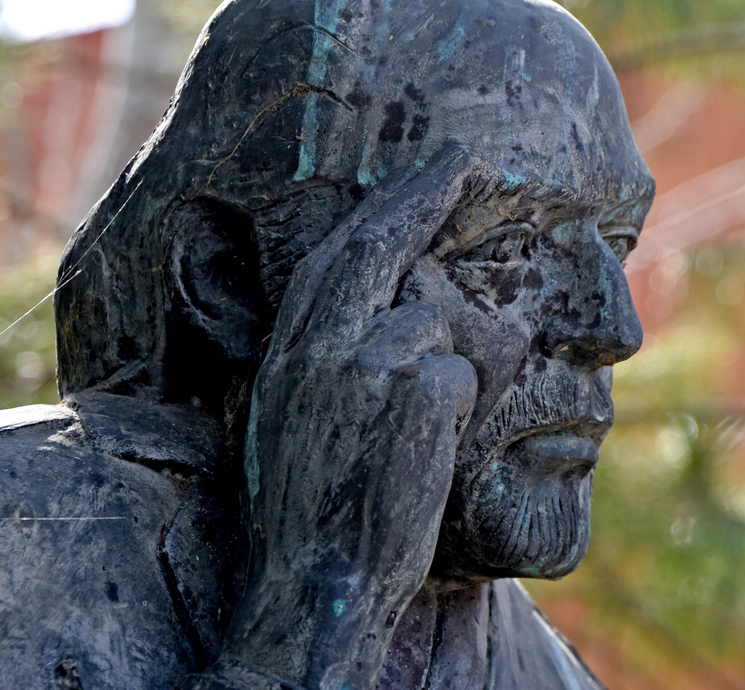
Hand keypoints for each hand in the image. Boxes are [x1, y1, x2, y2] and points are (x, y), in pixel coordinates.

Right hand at [211, 145, 475, 688]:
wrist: (319, 585)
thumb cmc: (312, 511)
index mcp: (286, 354)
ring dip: (437, 370)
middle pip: (377, 245)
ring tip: (406, 439)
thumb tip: (380, 310)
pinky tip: (425, 455)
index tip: (421, 173)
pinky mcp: (420, 393)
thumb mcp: (294, 422)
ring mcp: (368, 365)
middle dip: (421, 195)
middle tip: (457, 160)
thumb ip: (321, 359)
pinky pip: (459, 378)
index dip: (380, 207)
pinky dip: (455, 411)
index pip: (333, 256)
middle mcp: (319, 345)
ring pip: (431, 326)